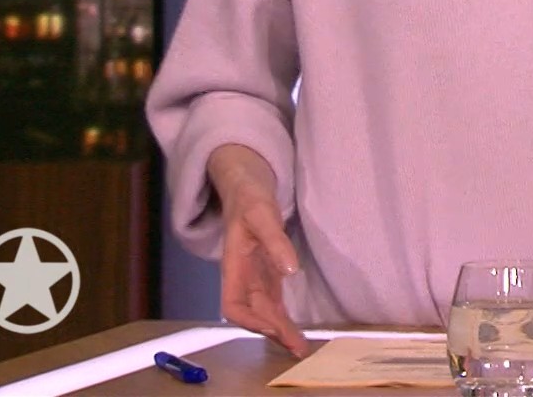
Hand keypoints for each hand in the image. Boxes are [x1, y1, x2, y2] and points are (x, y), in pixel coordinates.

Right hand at [209, 148, 307, 357]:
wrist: (245, 186)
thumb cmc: (250, 199)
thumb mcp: (262, 214)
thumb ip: (276, 241)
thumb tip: (290, 270)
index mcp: (234, 266)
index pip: (233, 305)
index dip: (249, 320)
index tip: (272, 328)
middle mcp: (242, 276)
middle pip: (253, 313)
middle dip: (273, 331)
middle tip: (297, 347)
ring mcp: (254, 276)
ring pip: (264, 310)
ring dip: (279, 328)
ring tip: (299, 345)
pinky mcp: (267, 272)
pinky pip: (272, 300)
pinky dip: (282, 315)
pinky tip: (295, 327)